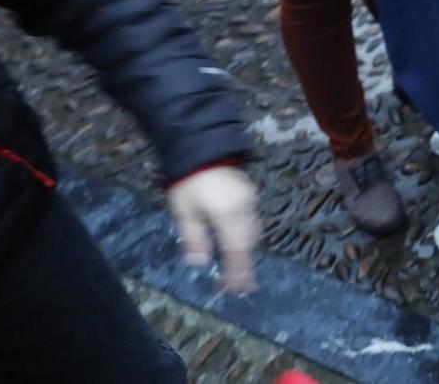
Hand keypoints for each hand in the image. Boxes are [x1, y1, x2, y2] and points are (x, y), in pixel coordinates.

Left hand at [167, 166, 259, 292]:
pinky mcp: (249, 195)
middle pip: (249, 243)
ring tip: (241, 271)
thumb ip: (194, 238)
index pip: (236, 251)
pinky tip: (241, 244)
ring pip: (253, 232)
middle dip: (245, 265)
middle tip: (240, 287)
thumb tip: (200, 262)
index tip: (234, 290)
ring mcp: (249, 201)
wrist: (202, 148)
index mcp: (228, 215)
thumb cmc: (188, 183)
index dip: (236, 272)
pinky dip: (249, 237)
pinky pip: (253, 221)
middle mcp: (244, 209)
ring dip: (247, 252)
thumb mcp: (185, 212)